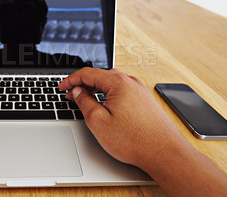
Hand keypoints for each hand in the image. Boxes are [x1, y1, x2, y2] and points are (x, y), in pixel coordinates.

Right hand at [58, 67, 189, 168]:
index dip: (71, 80)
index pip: (87, 73)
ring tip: (86, 100)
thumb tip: (78, 91)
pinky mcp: (145, 100)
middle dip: (83, 84)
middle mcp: (131, 82)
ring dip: (96, 89)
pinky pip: (122, 91)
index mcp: (118, 83)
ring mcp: (140, 90)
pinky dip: (109, 95)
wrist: (164, 153)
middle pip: (100, 76)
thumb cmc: (134, 140)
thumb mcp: (98, 121)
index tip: (62, 87)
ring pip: (111, 84)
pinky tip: (105, 106)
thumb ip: (84, 102)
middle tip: (71, 95)